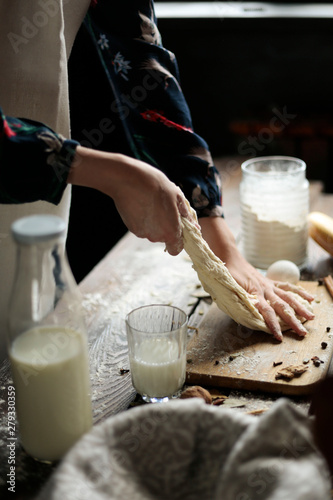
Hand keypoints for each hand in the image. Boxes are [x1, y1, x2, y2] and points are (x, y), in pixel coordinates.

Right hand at [68, 147, 190, 254]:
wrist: (128, 179)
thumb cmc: (156, 185)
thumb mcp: (177, 196)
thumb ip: (187, 215)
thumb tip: (195, 228)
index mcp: (171, 231)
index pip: (176, 249)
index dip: (178, 241)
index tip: (177, 228)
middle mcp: (156, 237)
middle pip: (164, 238)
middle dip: (166, 226)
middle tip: (164, 208)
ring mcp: (142, 233)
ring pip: (153, 232)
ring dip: (154, 222)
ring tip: (152, 203)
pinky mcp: (131, 228)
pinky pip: (142, 227)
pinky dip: (143, 219)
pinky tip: (142, 204)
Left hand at [227, 258, 313, 340]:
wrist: (230, 259)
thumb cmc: (227, 278)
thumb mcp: (230, 292)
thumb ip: (239, 302)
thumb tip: (246, 314)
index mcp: (254, 294)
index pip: (267, 312)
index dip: (273, 325)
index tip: (279, 337)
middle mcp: (264, 290)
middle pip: (282, 307)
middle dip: (293, 321)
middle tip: (302, 332)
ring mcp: (269, 285)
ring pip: (288, 297)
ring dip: (300, 308)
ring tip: (311, 317)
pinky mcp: (270, 282)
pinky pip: (287, 287)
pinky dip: (299, 292)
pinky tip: (310, 298)